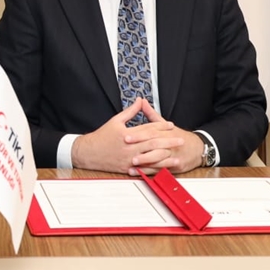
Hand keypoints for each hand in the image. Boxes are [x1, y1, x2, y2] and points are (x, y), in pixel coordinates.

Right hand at [71, 98, 197, 174]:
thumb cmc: (102, 136)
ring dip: (165, 157)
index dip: (160, 127)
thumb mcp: (115, 120)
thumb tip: (140, 100)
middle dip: (168, 141)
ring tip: (176, 156)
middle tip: (180, 140)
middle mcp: (129, 146)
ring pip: (150, 157)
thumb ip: (130, 111)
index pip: (147, 129)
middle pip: (152, 143)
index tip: (170, 125)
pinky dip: (155, 168)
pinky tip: (163, 168)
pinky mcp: (128, 168)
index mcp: (127, 133)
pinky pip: (144, 169)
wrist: (89, 152)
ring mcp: (129, 158)